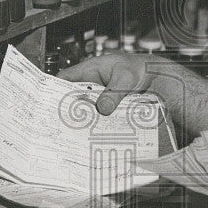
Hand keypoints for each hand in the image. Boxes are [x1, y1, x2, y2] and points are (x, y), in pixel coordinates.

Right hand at [59, 55, 207, 137]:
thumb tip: (102, 109)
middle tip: (59, 126)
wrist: (160, 80)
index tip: (46, 105)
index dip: (54, 90)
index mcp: (91, 70)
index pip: (65, 79)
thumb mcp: (126, 79)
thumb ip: (113, 93)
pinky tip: (93, 136)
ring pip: (86, 110)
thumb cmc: (142, 71)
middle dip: (67, 110)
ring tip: (73, 135)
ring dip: (83, 120)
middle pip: (74, 98)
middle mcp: (93, 84)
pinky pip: (99, 117)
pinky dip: (96, 125)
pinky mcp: (109, 109)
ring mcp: (101, 98)